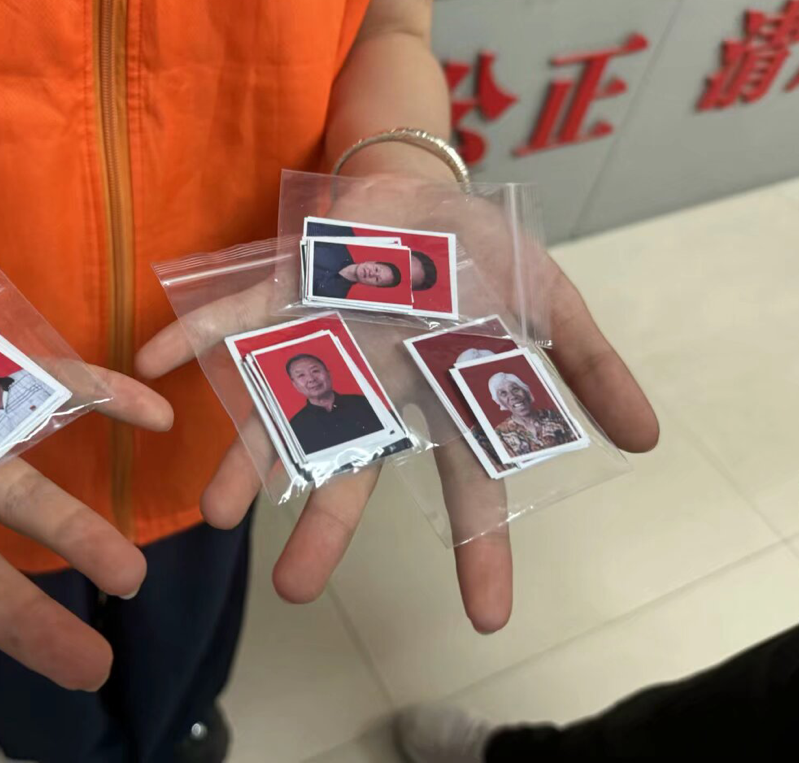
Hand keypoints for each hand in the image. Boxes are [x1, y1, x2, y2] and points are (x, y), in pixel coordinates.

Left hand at [135, 173, 658, 632]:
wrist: (424, 181)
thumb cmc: (480, 247)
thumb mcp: (550, 301)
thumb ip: (589, 365)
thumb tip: (647, 439)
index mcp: (436, 389)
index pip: (464, 478)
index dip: (480, 546)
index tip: (487, 617)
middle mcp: (372, 380)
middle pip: (349, 463)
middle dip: (324, 524)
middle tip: (296, 589)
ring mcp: (322, 337)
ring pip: (280, 406)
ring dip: (244, 454)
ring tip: (214, 512)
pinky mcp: (284, 290)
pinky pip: (231, 315)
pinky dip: (192, 333)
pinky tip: (151, 361)